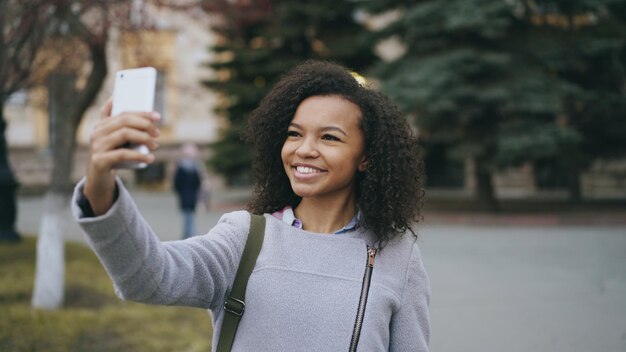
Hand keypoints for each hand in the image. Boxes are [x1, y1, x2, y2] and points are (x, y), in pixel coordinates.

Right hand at [84, 98, 160, 214]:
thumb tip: (114, 100)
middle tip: (157, 133)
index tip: (158, 117)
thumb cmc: (110, 157)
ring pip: (124, 134)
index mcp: (101, 125)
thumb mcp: (112, 139)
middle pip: (124, 121)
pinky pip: (122, 154)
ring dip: (144, 138)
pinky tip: (149, 158)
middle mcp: (96, 133)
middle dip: (145, 125)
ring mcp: (97, 146)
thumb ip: (114, 123)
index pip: (124, 113)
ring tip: (155, 145)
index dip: (142, 113)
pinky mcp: (99, 161)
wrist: (98, 180)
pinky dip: (138, 155)